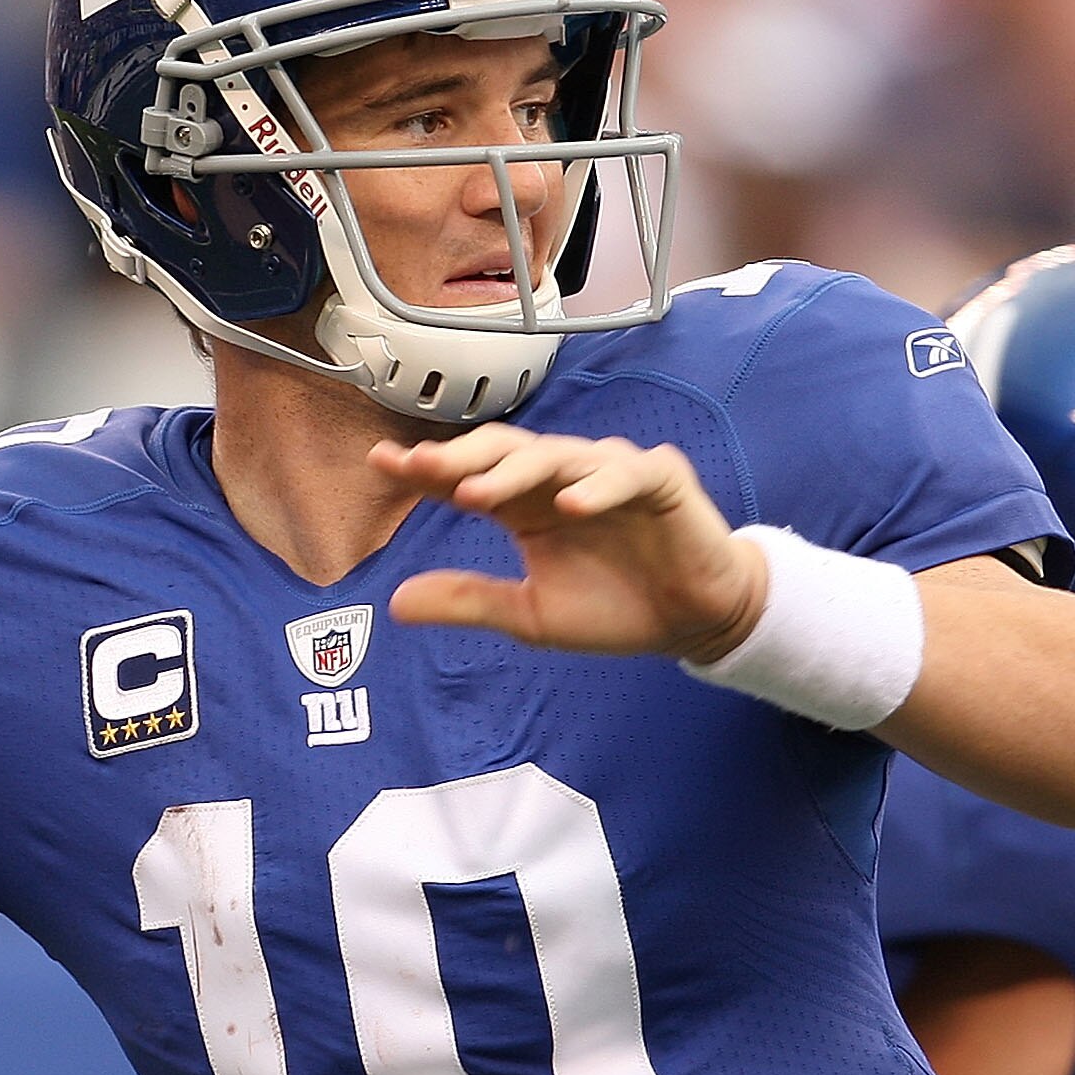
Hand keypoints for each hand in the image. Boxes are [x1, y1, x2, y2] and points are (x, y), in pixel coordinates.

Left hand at [370, 426, 768, 661]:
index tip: (382, 464)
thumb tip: (396, 603)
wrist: (693, 623)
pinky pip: (626, 474)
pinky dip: (598, 486)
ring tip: (476, 493)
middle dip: (462, 458)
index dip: (428, 469)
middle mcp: (562, 479)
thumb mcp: (532, 616)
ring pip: (557, 455)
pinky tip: (571, 505)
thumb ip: (470, 602)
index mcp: (526, 505)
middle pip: (506, 451)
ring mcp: (610, 473)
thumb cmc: (615, 607)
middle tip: (422, 468)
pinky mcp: (660, 480)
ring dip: (515, 472)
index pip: (470, 475)